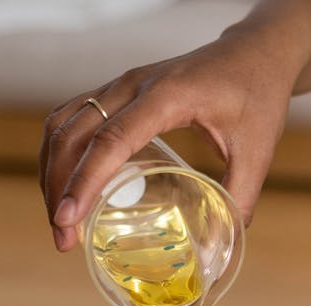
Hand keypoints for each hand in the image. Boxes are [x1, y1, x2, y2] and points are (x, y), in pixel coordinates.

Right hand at [39, 30, 294, 250]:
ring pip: (63, 125)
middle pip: (74, 135)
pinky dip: (60, 153)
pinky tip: (66, 186)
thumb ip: (240, 198)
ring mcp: (121, 84)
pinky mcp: (118, 91)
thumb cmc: (257, 95)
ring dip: (52, 172)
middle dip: (59, 189)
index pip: (111, 140)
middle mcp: (133, 84)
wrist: (255, 54)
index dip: (84, 182)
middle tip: (63, 238)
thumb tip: (223, 247)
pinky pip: (72, 118)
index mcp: (167, 96)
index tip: (67, 220)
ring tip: (60, 220)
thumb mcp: (258, 150)